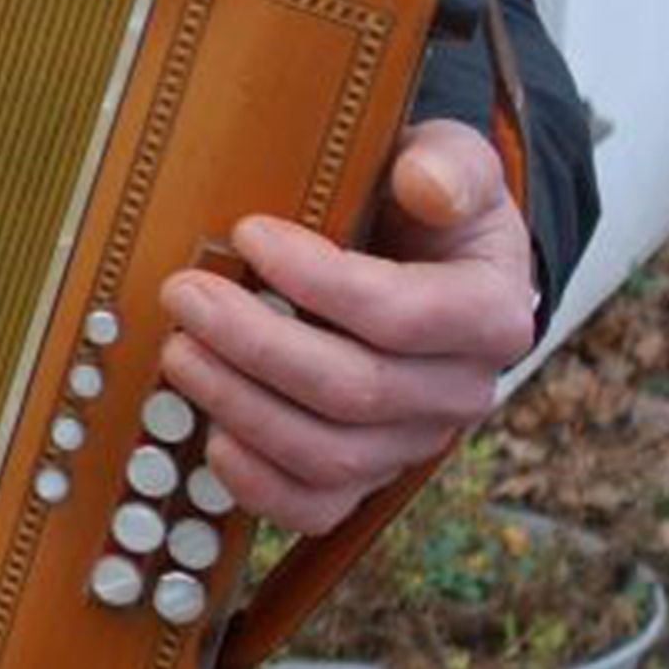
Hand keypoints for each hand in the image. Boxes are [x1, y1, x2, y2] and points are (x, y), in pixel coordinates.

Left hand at [155, 118, 537, 531]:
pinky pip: (318, 507)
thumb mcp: (451, 161)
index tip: (247, 233)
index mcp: (490, 315)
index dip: (317, 281)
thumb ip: (449, 163)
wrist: (421, 257)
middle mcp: (461, 391)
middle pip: (355, 391)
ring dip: (241, 406)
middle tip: (183, 293)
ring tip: (179, 351)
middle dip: (255, 343)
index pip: (401, 315)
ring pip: (330, 455)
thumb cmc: (423, 206)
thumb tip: (426, 184)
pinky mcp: (368, 472)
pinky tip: (212, 440)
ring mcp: (413, 441)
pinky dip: (260, 487)